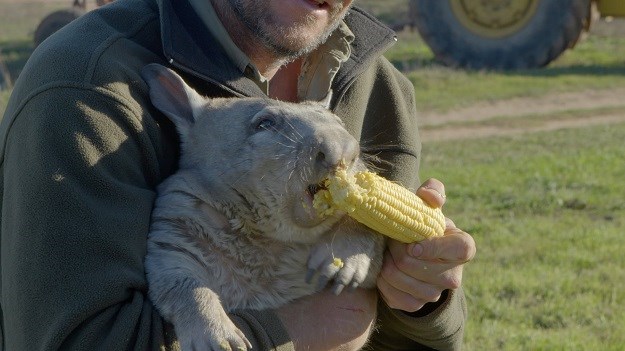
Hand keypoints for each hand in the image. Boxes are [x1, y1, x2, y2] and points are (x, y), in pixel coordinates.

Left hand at [377, 178, 475, 311]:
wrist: (414, 253)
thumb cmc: (423, 225)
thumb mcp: (429, 205)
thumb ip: (432, 192)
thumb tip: (429, 196)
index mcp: (463, 247)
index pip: (459, 249)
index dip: (434, 247)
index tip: (413, 243)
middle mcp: (454, 275)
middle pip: (417, 266)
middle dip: (397, 250)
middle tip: (390, 241)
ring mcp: (436, 293)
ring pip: (403, 282)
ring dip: (387, 265)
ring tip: (386, 253)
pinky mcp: (418, 305)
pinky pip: (396, 298)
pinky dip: (383, 283)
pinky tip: (383, 270)